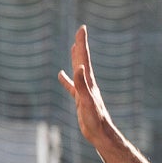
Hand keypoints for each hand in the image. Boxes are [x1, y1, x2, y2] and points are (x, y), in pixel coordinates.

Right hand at [57, 26, 115, 146]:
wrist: (100, 134)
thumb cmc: (95, 119)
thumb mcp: (87, 101)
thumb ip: (82, 85)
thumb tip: (78, 68)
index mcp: (89, 81)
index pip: (84, 58)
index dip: (82, 43)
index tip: (81, 29)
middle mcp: (88, 83)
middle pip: (82, 60)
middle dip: (80, 45)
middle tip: (80, 31)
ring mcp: (84, 91)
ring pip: (78, 71)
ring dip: (75, 58)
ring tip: (73, 47)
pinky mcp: (80, 99)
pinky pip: (72, 86)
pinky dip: (67, 80)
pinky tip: (61, 75)